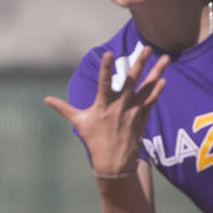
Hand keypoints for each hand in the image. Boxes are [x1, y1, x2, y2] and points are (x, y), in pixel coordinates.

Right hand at [44, 48, 170, 174]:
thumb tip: (45, 99)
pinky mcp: (141, 119)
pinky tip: (164, 79)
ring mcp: (132, 112)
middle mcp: (119, 107)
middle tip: (147, 48)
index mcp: (102, 105)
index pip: (103, 83)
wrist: (113, 163)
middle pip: (131, 81)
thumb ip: (63, 108)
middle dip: (140, 63)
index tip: (108, 53)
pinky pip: (151, 101)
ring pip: (147, 88)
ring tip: (166, 58)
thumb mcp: (79, 123)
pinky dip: (157, 91)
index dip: (105, 68)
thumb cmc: (94, 141)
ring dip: (157, 72)